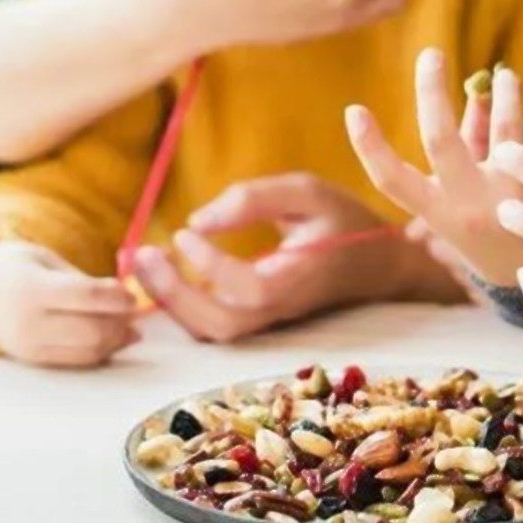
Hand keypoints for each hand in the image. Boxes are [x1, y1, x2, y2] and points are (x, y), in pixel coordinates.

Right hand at [0, 241, 140, 367]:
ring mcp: (30, 347)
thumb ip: (84, 280)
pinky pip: (77, 362)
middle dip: (119, 323)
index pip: (86, 296)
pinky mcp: (34, 362)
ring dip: (115, 341)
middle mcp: (29, 323)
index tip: (131, 293)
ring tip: (126, 325)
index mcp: (31, 288)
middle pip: (91, 331)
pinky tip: (110, 338)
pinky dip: (100, 351)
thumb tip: (126, 300)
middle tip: (132, 310)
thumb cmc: (17, 267)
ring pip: (88, 352)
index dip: (117, 296)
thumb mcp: (47, 260)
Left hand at [131, 173, 448, 342]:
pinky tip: (164, 270)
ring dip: (170, 301)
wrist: (378, 262)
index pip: (250, 290)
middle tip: (143, 255)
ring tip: (144, 260)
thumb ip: (255, 199)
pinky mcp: (257, 318)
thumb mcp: (308, 191)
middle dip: (173, 295)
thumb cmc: (344, 219)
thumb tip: (198, 220)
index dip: (212, 267)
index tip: (185, 232)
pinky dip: (180, 303)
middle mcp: (282, 308)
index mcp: (301, 277)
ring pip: (212, 331)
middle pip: (222, 325)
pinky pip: (213, 323)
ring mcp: (269, 319)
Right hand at [345, 49, 522, 289]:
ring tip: (506, 77)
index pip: (392, 181)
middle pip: (440, 142)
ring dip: (506, 96)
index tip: (354, 110)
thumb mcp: (467, 191)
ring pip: (505, 134)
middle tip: (430, 54)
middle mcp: (468, 207)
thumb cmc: (491, 222)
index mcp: (438, 211)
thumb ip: (471, 138)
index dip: (369, 147)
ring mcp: (509, 205)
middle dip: (431, 93)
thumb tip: (479, 87)